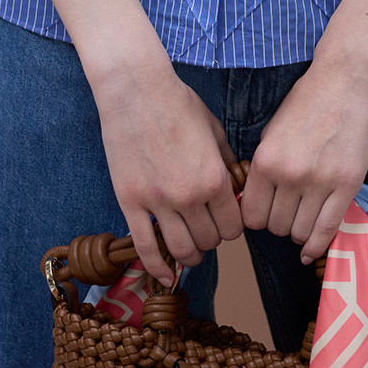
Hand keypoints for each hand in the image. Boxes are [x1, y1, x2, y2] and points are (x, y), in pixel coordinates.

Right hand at [90, 54, 242, 287]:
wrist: (136, 90)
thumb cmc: (178, 104)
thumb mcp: (215, 130)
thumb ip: (227, 162)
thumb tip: (237, 186)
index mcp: (215, 179)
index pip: (233, 227)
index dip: (231, 228)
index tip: (225, 222)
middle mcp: (189, 196)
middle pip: (209, 241)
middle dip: (211, 239)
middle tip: (206, 231)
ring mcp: (157, 202)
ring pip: (181, 249)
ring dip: (189, 256)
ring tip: (189, 251)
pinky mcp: (130, 201)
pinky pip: (145, 246)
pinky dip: (156, 266)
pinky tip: (163, 276)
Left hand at [239, 48, 367, 263]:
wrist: (348, 78)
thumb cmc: (308, 99)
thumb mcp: (272, 131)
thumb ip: (263, 168)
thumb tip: (256, 201)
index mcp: (265, 160)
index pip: (250, 215)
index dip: (256, 218)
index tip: (264, 212)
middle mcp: (290, 176)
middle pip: (275, 227)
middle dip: (278, 224)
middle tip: (286, 212)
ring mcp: (320, 183)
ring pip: (300, 232)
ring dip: (299, 231)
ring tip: (303, 218)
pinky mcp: (348, 185)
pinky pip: (329, 229)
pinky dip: (318, 244)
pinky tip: (312, 250)